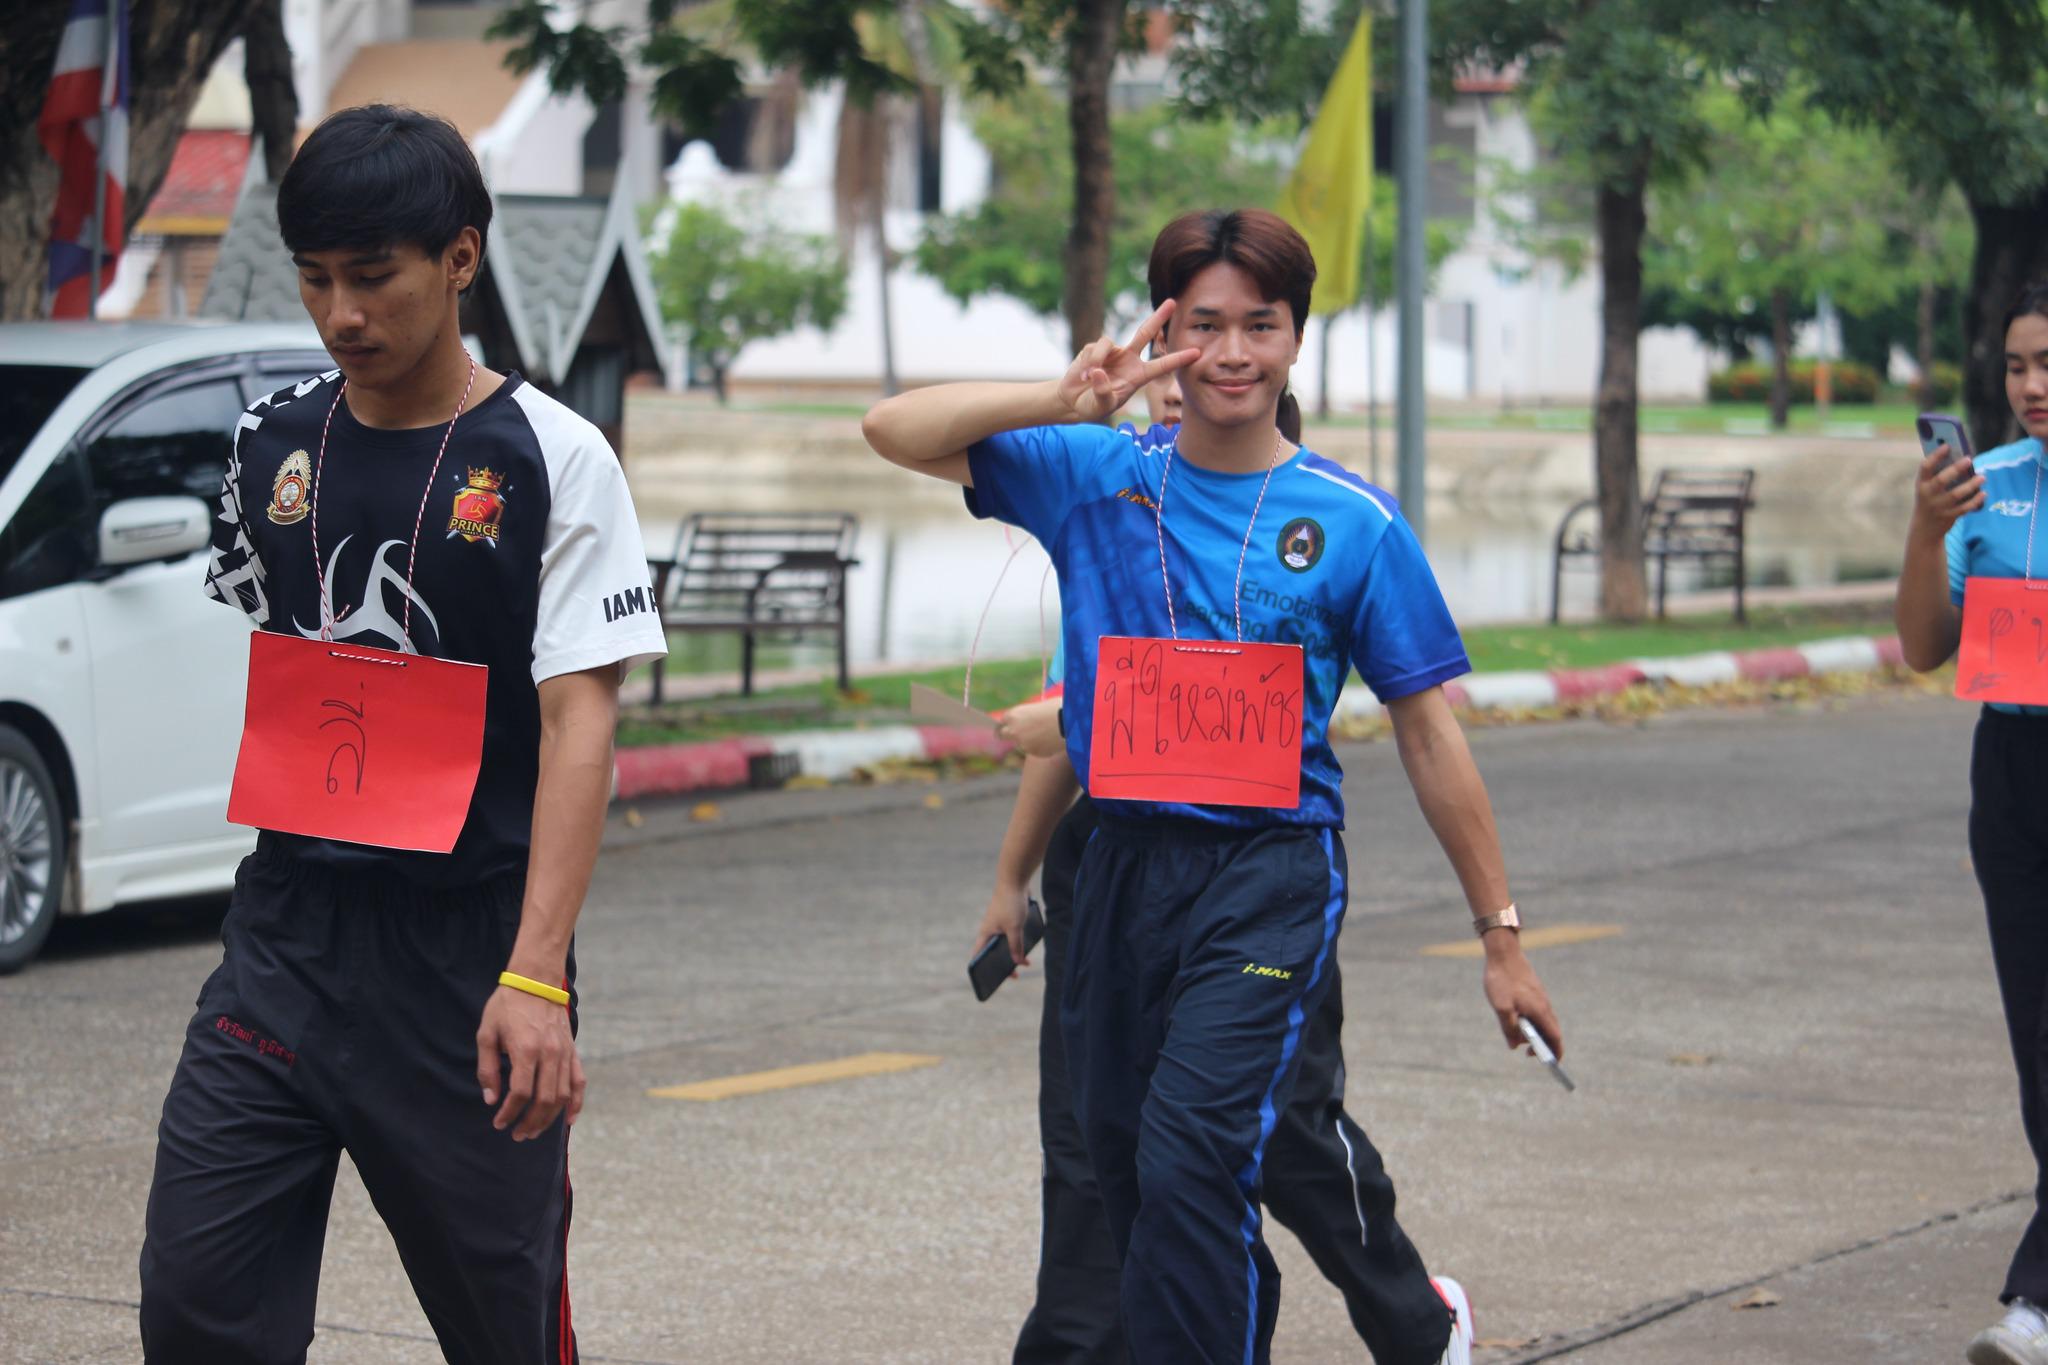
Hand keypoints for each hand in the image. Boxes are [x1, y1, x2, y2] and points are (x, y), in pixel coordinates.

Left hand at [476, 984, 585, 1140]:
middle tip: (517, 1134)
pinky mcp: (572, 1051)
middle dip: (530, 1122)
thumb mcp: (486, 1034)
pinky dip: (577, 1103)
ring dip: (549, 1118)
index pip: (521, 1093)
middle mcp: (549, 1054)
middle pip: (544, 1100)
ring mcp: (564, 1053)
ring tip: (534, 1130)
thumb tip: (491, 1099)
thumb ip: (488, 1069)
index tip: (499, 1122)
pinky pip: (579, 1081)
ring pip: (562, 1095)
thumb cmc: (507, 1006)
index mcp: (526, 1050)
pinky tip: (569, 1119)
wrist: (535, 980)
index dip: (510, 1112)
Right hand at [974, 884, 1031, 972]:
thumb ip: (1016, 946)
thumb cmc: (1010, 903)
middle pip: (993, 951)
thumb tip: (1018, 962)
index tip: (991, 980)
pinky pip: (1012, 934)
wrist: (1015, 880)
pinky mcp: (1008, 918)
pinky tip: (1028, 944)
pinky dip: (1018, 941)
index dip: (981, 968)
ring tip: (1025, 961)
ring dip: (1013, 952)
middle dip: (1004, 963)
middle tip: (1015, 974)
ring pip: (1004, 943)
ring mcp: (999, 923)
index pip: (978, 955)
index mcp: (985, 933)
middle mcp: (990, 929)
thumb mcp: (1015, 928)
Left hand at [996, 698, 1064, 757]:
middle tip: (1018, 733)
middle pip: (1003, 734)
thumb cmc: (1057, 708)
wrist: (1069, 723)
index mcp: (1014, 715)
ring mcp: (1022, 744)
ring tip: (1043, 734)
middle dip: (1009, 734)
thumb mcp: (1040, 706)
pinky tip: (1050, 740)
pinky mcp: (1033, 753)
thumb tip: (1031, 716)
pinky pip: (1032, 750)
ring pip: (1020, 744)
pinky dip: (1038, 747)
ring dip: (1027, 741)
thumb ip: (1030, 713)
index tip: (1014, 723)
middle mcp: (1014, 730)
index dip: (1010, 722)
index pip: (1003, 720)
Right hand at [1055, 300, 1200, 422]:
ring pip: (1108, 342)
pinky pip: (1094, 349)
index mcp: (1138, 376)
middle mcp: (1128, 360)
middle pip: (1145, 333)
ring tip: (1089, 378)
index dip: (1179, 359)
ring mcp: (1112, 353)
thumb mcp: (1102, 405)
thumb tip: (1098, 371)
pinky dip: (1089, 362)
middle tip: (1172, 302)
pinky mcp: (1094, 349)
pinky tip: (1084, 376)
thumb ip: (1103, 392)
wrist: (1073, 402)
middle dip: (1158, 317)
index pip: (1162, 366)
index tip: (1197, 353)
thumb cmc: (1093, 406)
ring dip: (1098, 359)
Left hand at [1481, 933, 1562, 1056]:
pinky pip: (1536, 1012)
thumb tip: (1514, 1046)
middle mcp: (1544, 1005)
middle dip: (1542, 1044)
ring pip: (1542, 1021)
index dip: (1556, 1052)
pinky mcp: (1534, 992)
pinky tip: (1515, 1018)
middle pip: (1550, 1031)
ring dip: (1533, 1032)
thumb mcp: (1502, 1008)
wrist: (1503, 953)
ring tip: (1515, 1032)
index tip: (1551, 1064)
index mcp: (1540, 1011)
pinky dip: (1530, 1021)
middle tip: (1525, 1052)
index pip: (1555, 1037)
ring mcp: (1540, 998)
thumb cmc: (1502, 980)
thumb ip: (1509, 1029)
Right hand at [1908, 446, 1984, 544]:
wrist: (1925, 527)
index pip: (1925, 467)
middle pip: (1941, 481)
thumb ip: (1940, 475)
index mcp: (1921, 484)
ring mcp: (1938, 507)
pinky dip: (1975, 501)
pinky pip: (1964, 508)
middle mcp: (1928, 495)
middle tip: (1969, 459)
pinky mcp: (1949, 516)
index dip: (1935, 456)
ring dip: (1970, 485)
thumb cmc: (1930, 499)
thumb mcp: (1928, 488)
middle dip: (1955, 469)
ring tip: (1982, 476)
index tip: (1947, 446)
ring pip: (1955, 495)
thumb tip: (1962, 459)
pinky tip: (1984, 493)